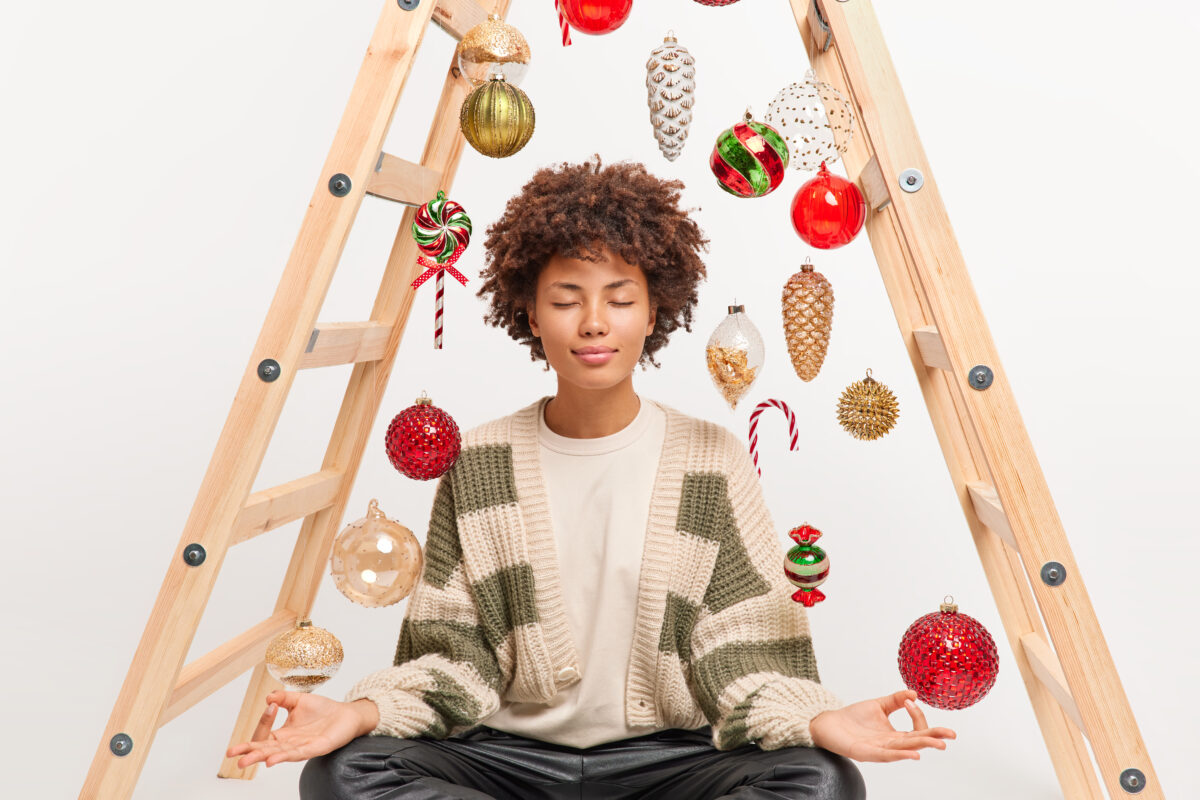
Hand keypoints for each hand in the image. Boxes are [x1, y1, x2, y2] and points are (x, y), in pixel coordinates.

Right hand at [225, 690, 376, 767]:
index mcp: (284, 733)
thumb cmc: (323, 710)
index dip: (256, 731)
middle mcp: (290, 742)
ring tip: (246, 761)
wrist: (346, 714)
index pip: (263, 737)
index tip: (266, 712)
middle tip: (233, 756)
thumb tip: (268, 697)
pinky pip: (298, 754)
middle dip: (249, 752)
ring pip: (278, 754)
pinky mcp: (316, 748)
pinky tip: (272, 760)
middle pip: (265, 749)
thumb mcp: (299, 700)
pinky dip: (284, 757)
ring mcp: (302, 747)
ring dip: (262, 757)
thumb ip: (283, 698)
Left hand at [809, 689, 955, 762]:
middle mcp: (891, 744)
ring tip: (938, 744)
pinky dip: (900, 755)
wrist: (828, 723)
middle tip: (951, 735)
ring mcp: (879, 750)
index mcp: (895, 734)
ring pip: (904, 749)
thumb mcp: (879, 705)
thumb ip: (896, 700)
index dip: (918, 715)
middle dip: (934, 738)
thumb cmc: (853, 718)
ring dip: (921, 746)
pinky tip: (913, 754)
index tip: (911, 701)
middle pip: (916, 742)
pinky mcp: (866, 753)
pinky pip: (885, 756)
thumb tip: (914, 693)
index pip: (916, 729)